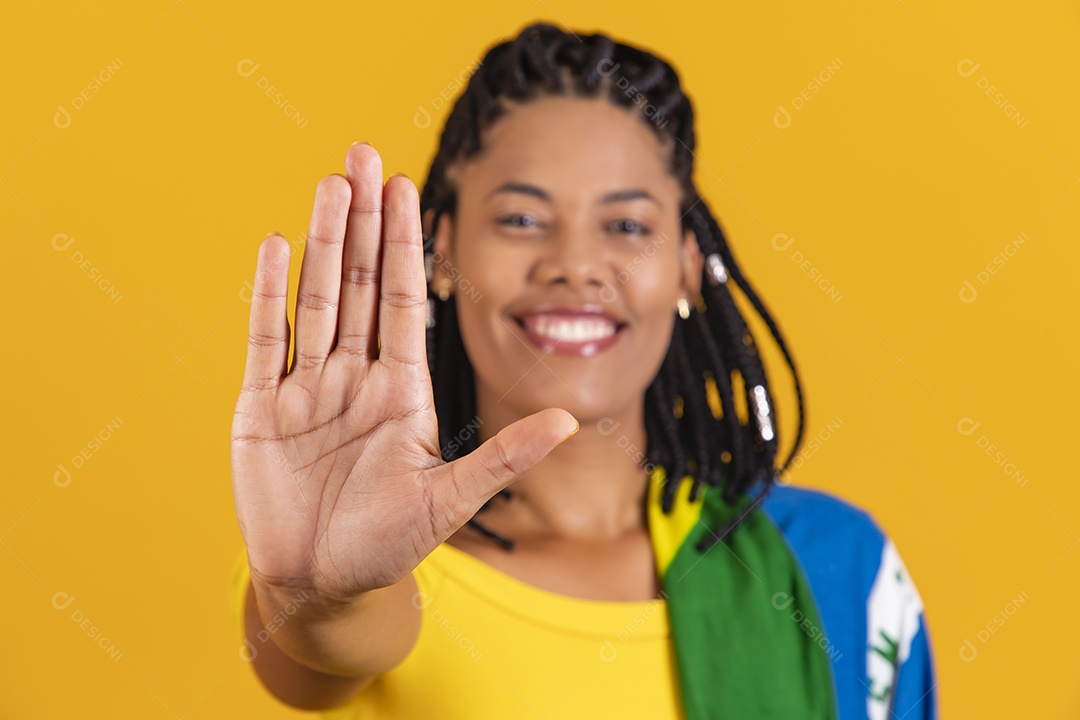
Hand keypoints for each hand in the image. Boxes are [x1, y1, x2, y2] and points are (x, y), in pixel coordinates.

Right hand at [230, 143, 577, 604]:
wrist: (320, 583)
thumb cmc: (387, 546)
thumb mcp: (450, 499)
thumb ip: (504, 456)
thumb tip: (571, 421)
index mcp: (402, 390)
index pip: (402, 300)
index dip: (403, 244)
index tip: (408, 188)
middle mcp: (355, 377)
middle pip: (358, 282)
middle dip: (361, 220)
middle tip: (363, 155)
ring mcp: (306, 387)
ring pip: (315, 297)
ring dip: (320, 240)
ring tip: (328, 183)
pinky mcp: (260, 407)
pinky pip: (264, 339)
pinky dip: (268, 293)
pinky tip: (276, 246)